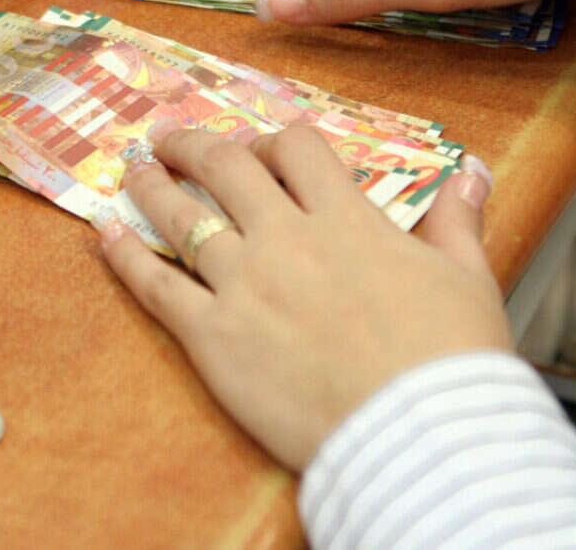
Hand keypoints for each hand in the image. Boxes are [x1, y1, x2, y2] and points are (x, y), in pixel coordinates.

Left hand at [93, 126, 511, 471]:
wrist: (422, 435)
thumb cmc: (452, 360)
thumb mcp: (467, 278)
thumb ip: (455, 221)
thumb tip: (468, 173)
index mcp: (347, 219)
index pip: (297, 150)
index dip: (273, 141)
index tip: (259, 149)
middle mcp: (287, 238)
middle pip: (225, 167)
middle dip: (194, 146)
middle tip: (170, 140)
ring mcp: (244, 285)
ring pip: (182, 216)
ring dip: (151, 186)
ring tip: (132, 170)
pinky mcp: (214, 337)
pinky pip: (157, 286)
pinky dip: (126, 255)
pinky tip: (107, 233)